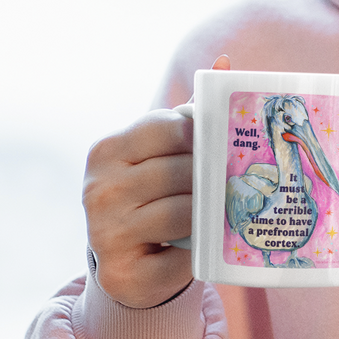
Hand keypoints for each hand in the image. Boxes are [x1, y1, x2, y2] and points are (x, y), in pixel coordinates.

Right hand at [82, 55, 228, 307]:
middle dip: (213, 176)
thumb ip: (189, 113)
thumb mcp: (161, 152)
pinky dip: (198, 253)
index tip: (224, 142)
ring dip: (211, 213)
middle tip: (240, 178)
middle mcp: (98, 189)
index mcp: (106, 150)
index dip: (202, 134)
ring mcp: (105, 234)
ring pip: (183, 213)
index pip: (167, 127)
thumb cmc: (151, 194)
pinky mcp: (122, 274)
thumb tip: (226, 64)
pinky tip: (203, 247)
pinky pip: (179, 257)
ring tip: (228, 208)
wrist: (125, 263)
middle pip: (179, 171)